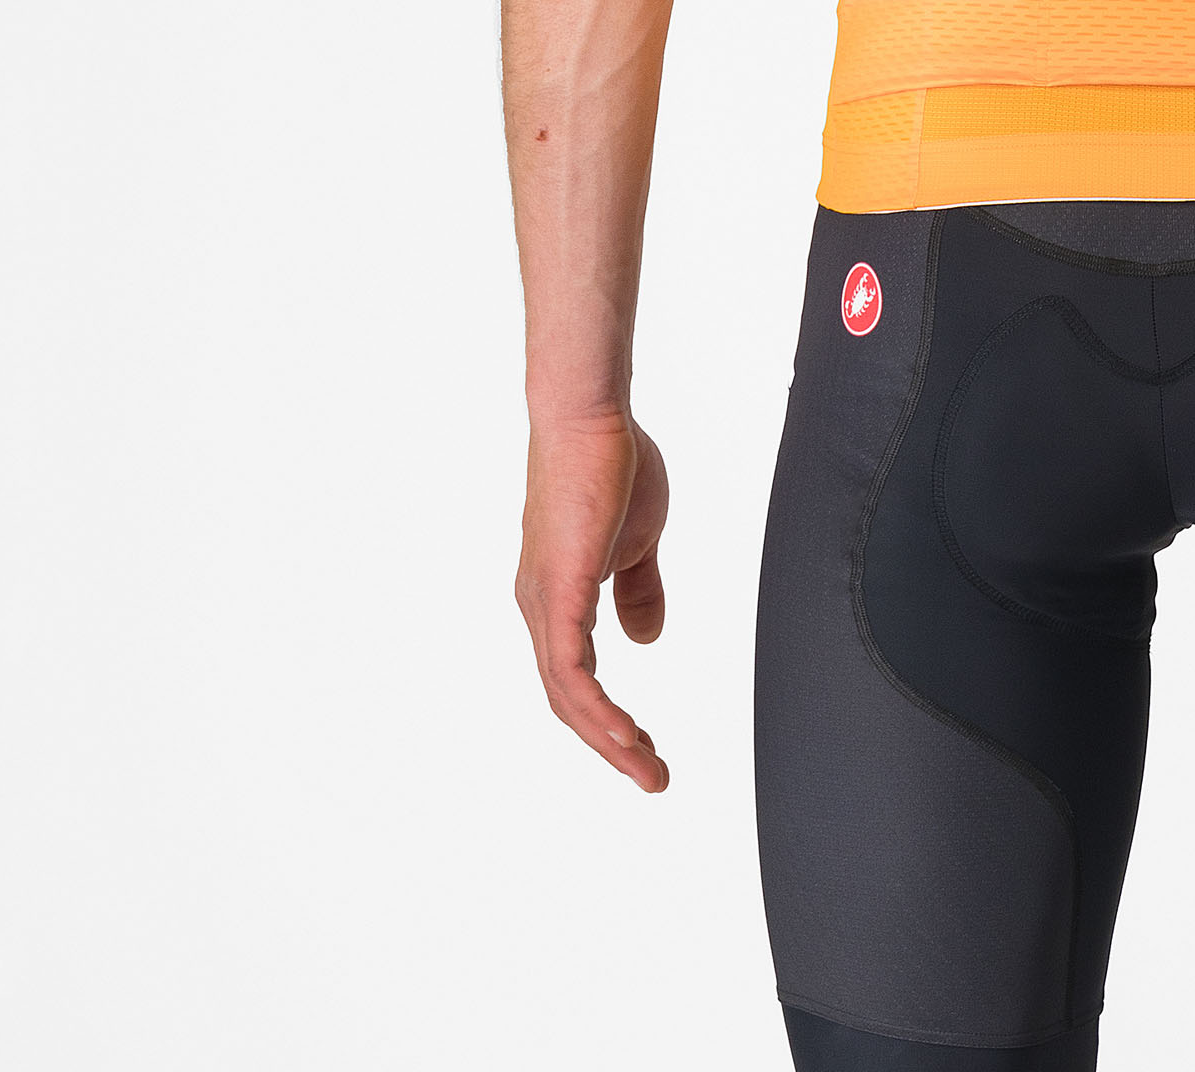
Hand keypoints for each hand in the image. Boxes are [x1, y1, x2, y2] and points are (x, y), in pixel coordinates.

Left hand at [515, 412, 671, 789]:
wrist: (590, 416)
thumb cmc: (613, 464)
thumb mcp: (637, 540)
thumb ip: (639, 590)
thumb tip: (644, 642)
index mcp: (557, 597)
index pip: (575, 679)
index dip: (608, 718)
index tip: (647, 747)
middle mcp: (540, 608)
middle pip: (567, 701)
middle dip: (612, 744)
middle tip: (654, 777)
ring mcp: (544, 602)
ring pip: (567, 696)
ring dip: (608, 739)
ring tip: (648, 770)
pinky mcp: (558, 591)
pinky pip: (570, 669)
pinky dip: (596, 708)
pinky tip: (623, 733)